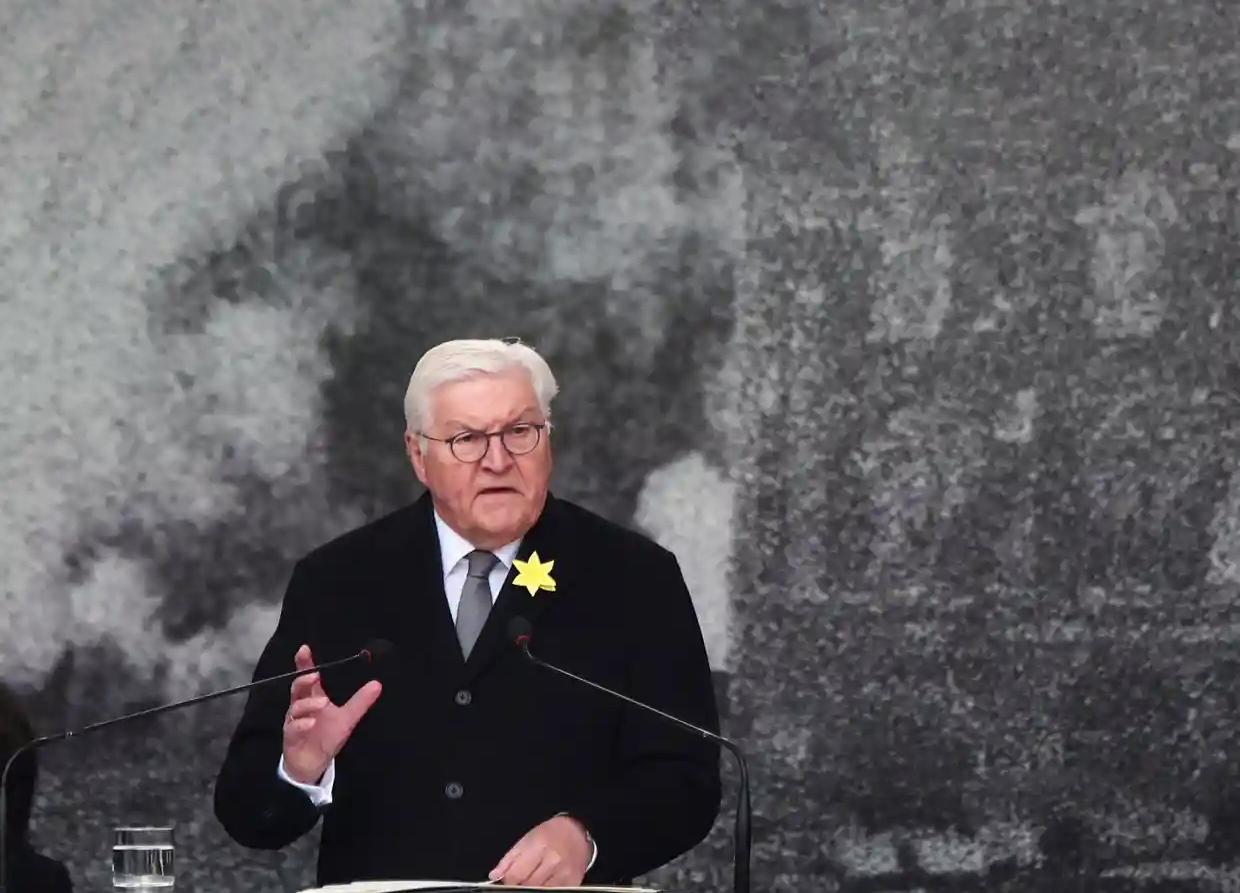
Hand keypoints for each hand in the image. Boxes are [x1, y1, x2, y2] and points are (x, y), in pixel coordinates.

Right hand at [282, 644, 381, 784]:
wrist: (313, 763)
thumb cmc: (326, 737)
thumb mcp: (347, 718)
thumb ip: (360, 701)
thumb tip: (377, 684)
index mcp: (313, 697)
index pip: (308, 677)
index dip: (305, 663)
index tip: (305, 649)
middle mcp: (301, 706)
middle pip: (298, 687)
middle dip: (304, 679)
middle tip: (315, 675)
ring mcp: (294, 720)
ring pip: (296, 707)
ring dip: (308, 703)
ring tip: (322, 702)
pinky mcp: (291, 736)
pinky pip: (293, 728)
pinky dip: (302, 724)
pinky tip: (310, 722)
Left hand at [490, 815, 591, 886]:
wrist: (578, 832)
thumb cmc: (552, 833)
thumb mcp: (527, 839)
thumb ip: (509, 859)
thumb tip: (495, 875)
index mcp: (538, 846)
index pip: (515, 874)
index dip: (507, 880)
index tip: (507, 879)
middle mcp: (552, 860)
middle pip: (527, 885)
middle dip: (520, 884)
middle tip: (521, 878)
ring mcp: (563, 873)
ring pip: (539, 891)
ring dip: (532, 887)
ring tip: (533, 878)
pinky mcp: (571, 882)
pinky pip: (553, 892)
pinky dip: (545, 889)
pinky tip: (544, 881)